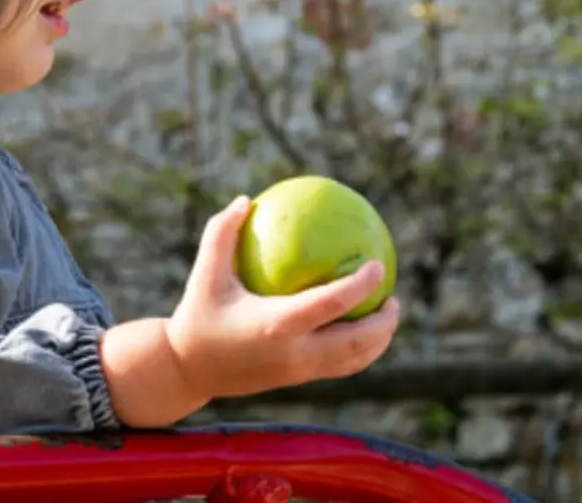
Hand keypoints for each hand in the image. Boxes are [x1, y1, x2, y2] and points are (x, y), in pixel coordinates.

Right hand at [164, 195, 400, 402]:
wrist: (188, 369)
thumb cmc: (197, 314)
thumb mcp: (204, 272)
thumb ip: (222, 234)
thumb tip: (247, 200)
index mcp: (277, 324)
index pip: (331, 304)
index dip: (360, 285)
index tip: (377, 264)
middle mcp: (294, 352)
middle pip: (357, 341)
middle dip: (384, 322)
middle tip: (393, 295)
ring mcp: (299, 370)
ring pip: (354, 360)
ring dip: (379, 340)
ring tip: (387, 312)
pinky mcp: (298, 380)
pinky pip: (340, 367)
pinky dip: (360, 352)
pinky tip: (359, 331)